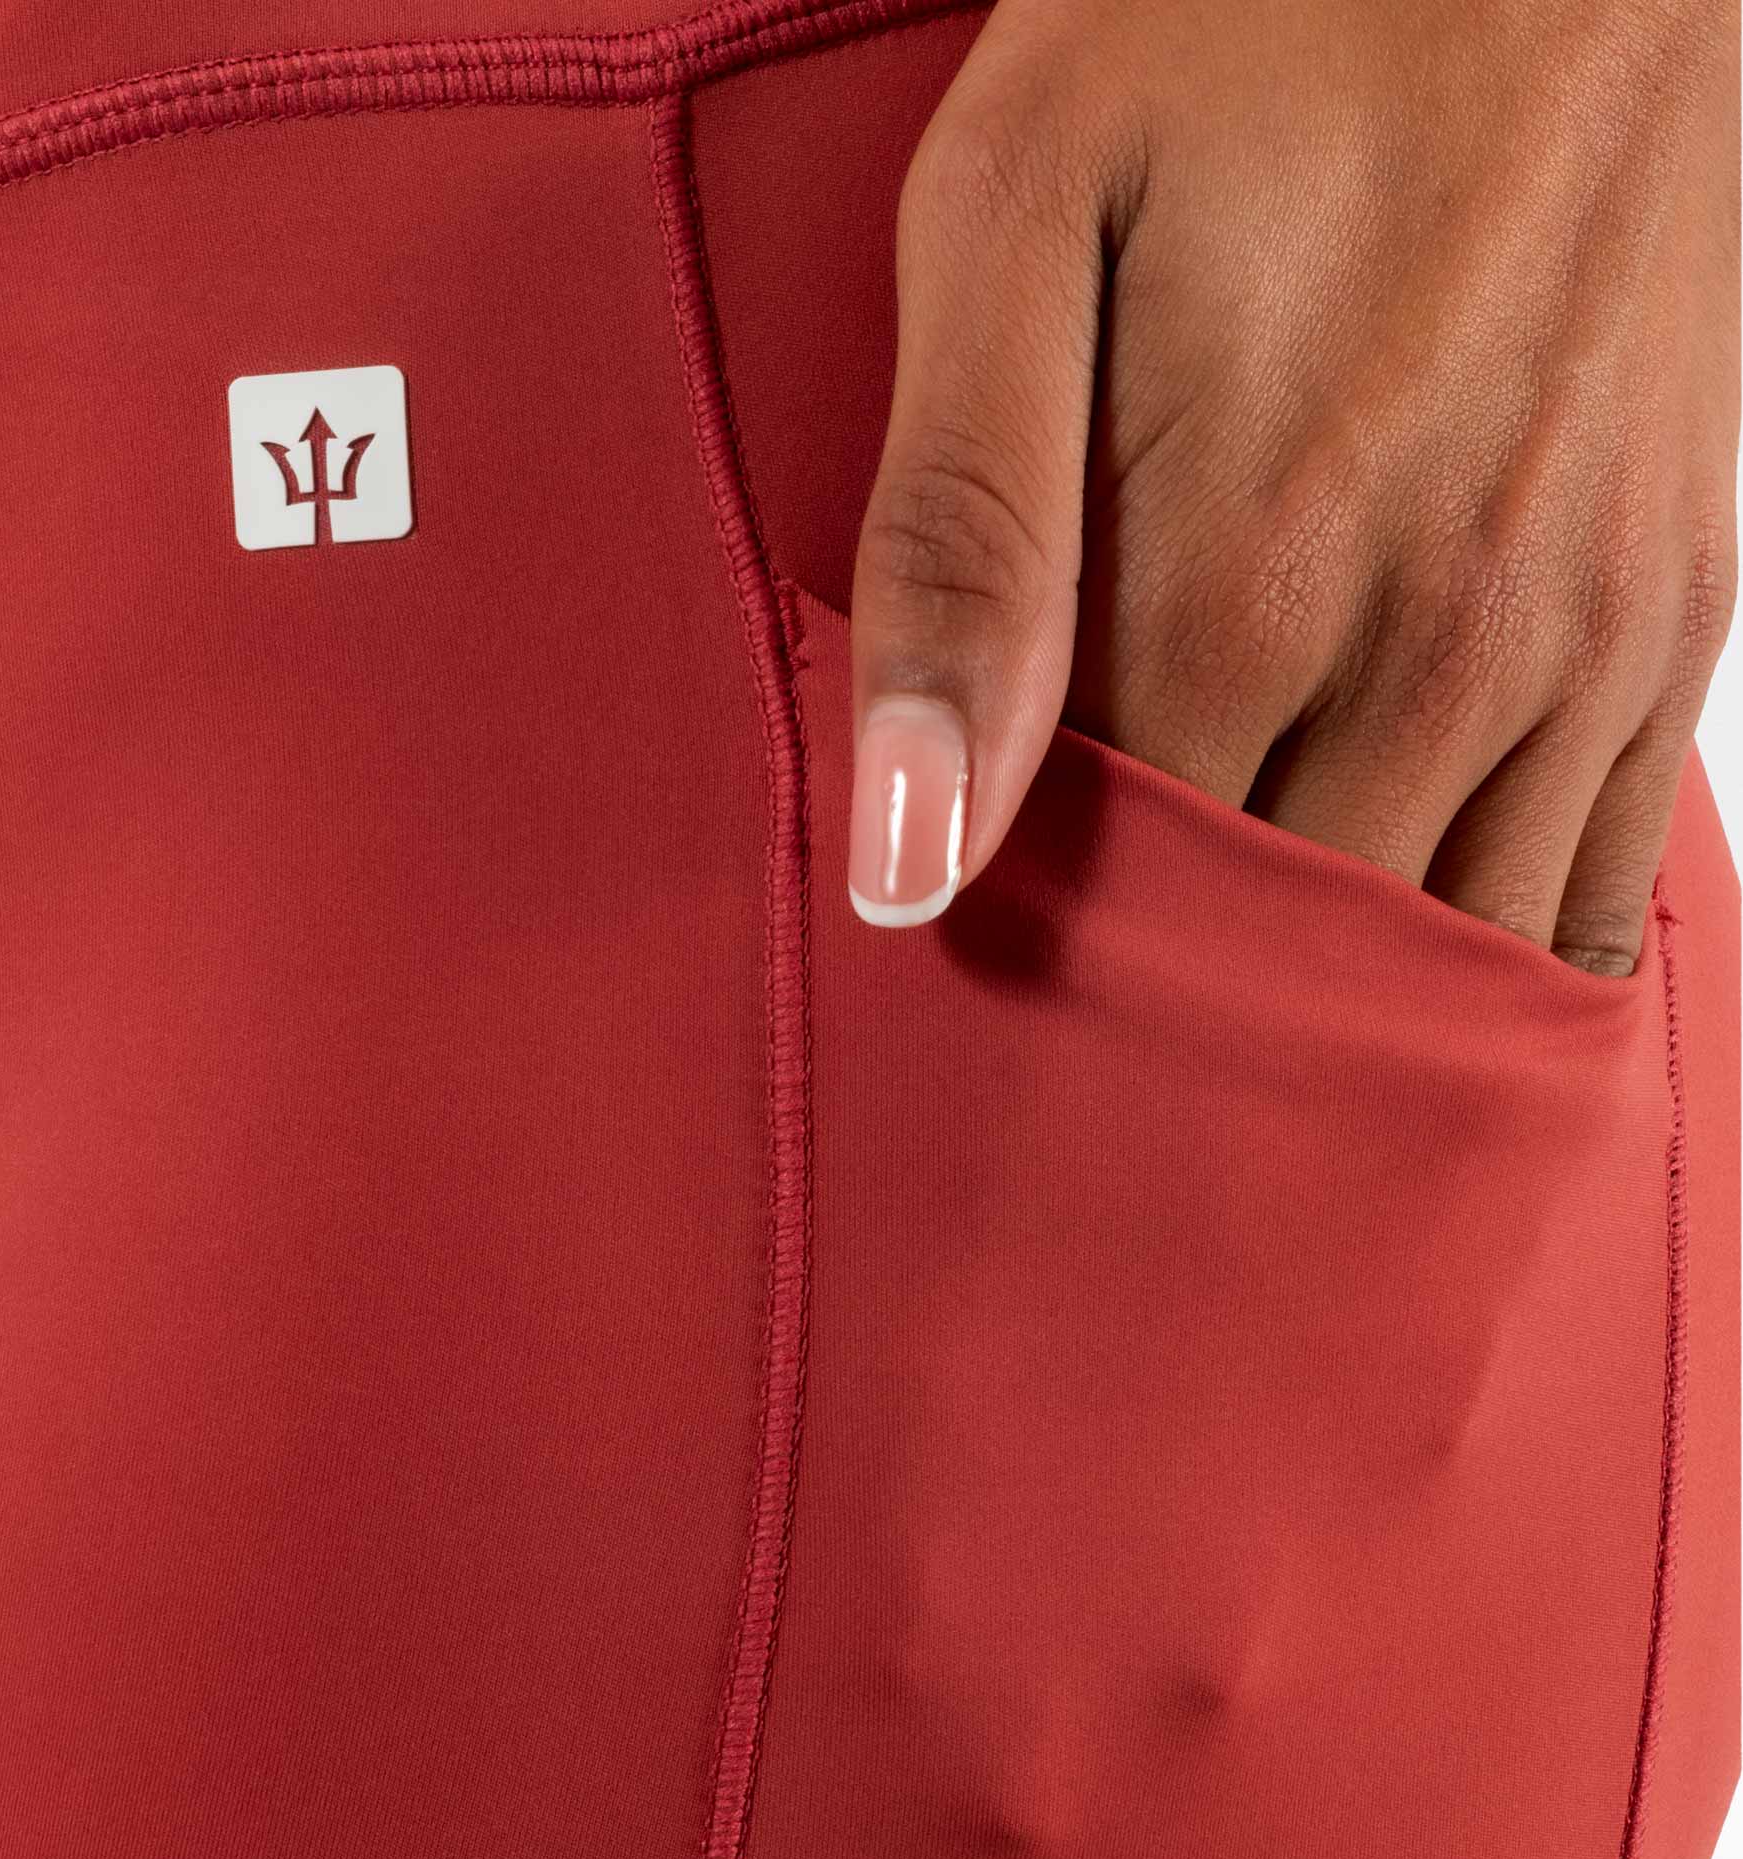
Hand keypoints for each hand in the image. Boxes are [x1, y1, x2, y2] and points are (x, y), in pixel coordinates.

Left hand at [847, 0, 1736, 972]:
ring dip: (1335, 1025)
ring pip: (1446, 964)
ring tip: (1237, 1037)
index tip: (987, 983)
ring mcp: (1582, 641)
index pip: (1122, 912)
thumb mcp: (1015, 217)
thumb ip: (962, 541)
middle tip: (1096, 1040)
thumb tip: (910, 855)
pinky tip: (1412, 985)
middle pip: (1286, 967)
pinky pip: (1595, 892)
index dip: (1044, 969)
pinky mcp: (1671, 613)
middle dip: (1179, 1020)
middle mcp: (1441, 650)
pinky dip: (1499, 973)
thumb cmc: (1248, 25)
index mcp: (1247, 582)